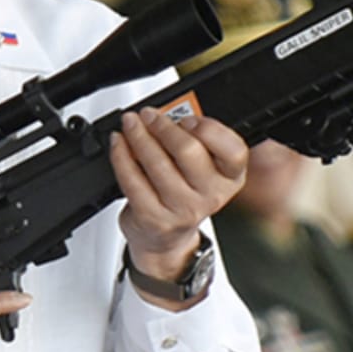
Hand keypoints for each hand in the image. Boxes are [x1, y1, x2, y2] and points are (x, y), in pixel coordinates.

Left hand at [109, 109, 247, 295]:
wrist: (163, 240)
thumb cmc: (182, 195)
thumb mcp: (202, 169)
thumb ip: (195, 140)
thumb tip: (167, 111)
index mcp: (230, 178)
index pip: (234, 150)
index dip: (210, 129)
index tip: (187, 118)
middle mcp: (211, 196)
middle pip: (188, 150)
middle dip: (163, 125)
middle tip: (148, 115)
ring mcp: (182, 210)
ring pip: (156, 162)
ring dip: (138, 136)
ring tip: (130, 124)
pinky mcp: (153, 217)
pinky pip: (132, 179)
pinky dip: (121, 155)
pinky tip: (118, 143)